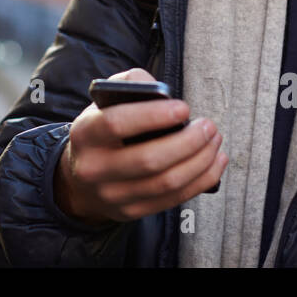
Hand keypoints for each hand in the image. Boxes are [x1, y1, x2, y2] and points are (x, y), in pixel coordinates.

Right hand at [54, 68, 226, 224]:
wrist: (81, 179)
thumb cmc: (103, 132)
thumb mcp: (105, 103)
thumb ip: (131, 85)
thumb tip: (162, 93)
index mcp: (86, 133)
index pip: (117, 123)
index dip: (154, 115)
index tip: (183, 108)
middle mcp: (95, 168)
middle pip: (149, 159)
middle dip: (188, 142)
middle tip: (208, 127)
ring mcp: (113, 194)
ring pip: (166, 182)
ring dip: (200, 161)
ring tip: (214, 141)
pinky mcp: (131, 212)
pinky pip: (174, 199)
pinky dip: (201, 180)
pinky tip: (215, 162)